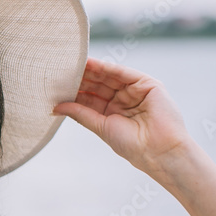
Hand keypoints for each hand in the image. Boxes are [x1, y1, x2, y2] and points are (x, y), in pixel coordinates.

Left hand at [54, 58, 193, 176]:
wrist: (159, 151)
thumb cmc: (132, 145)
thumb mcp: (101, 127)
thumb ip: (80, 114)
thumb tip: (56, 107)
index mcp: (112, 113)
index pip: (91, 98)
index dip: (75, 91)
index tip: (56, 85)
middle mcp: (124, 100)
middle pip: (99, 85)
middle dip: (81, 78)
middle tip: (61, 70)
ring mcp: (136, 91)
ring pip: (110, 77)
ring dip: (92, 70)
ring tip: (72, 64)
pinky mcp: (148, 85)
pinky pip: (125, 73)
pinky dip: (108, 68)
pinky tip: (92, 64)